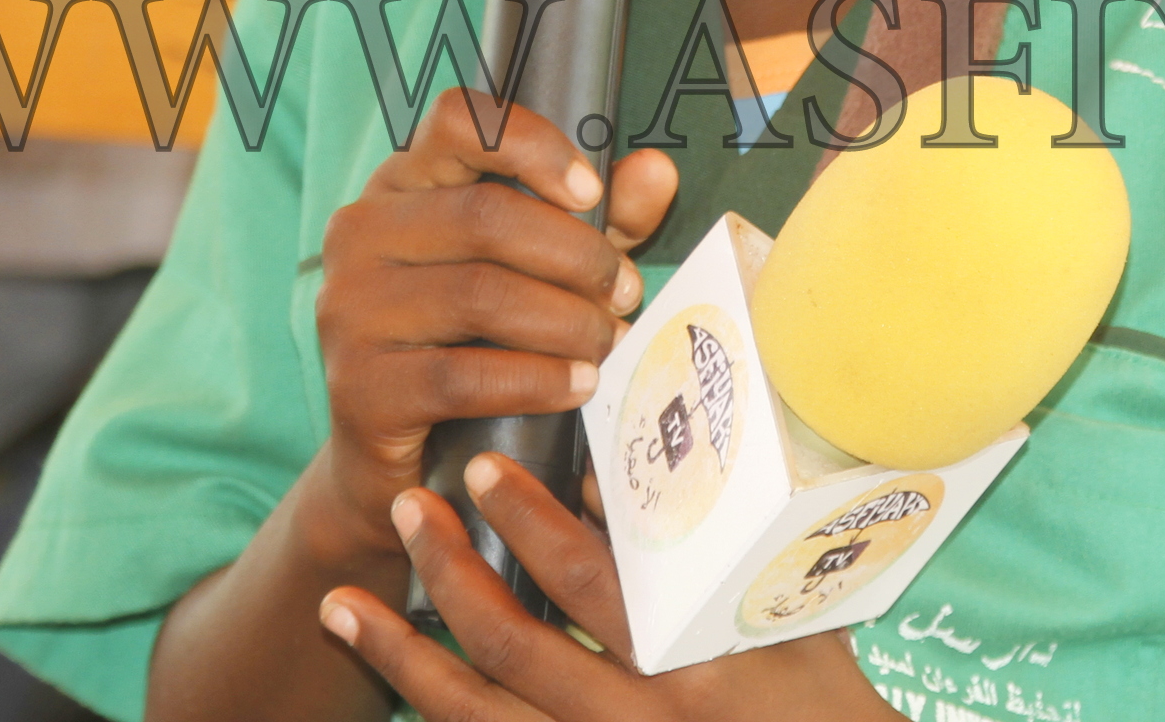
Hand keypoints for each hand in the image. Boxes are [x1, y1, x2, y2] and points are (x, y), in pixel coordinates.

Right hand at [308, 87, 679, 560]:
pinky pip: (464, 375)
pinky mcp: (358, 386)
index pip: (458, 121)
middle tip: (624, 293)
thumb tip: (656, 171)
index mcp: (403, 183)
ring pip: (480, 295)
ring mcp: (350, 309)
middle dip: (576, 255)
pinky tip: (577, 385)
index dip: (534, 145)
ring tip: (609, 342)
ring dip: (567, 321)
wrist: (405, 464)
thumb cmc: (481, 343)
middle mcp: (362, 234)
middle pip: (485, 215)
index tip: (591, 192)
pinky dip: (537, 379)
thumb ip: (603, 218)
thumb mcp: (548, 269)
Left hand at [319, 454, 895, 720]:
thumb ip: (709, 551)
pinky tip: (392, 685)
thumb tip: (622, 476)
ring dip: (400, 656)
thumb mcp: (781, 614)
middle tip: (405, 509)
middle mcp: (636, 720)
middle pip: (512, 644)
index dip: (525, 519)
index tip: (478, 468)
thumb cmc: (821, 700)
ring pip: (475, 715)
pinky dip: (435, 715)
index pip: (588, 578)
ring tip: (343, 604)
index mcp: (688, 661)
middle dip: (447, 572)